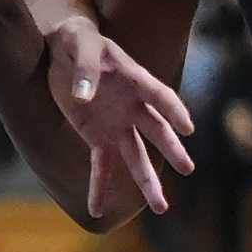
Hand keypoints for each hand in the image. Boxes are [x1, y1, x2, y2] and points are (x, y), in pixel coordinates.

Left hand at [46, 16, 194, 217]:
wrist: (64, 50)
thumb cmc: (79, 42)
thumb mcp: (81, 45)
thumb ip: (84, 69)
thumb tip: (83, 96)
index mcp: (135, 79)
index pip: (159, 96)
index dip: (174, 111)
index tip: (187, 127)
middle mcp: (133, 106)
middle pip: (156, 131)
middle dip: (171, 150)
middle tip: (188, 169)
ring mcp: (118, 124)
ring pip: (136, 156)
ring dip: (147, 182)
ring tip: (161, 208)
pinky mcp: (98, 137)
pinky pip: (102, 166)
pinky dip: (100, 187)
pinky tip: (97, 210)